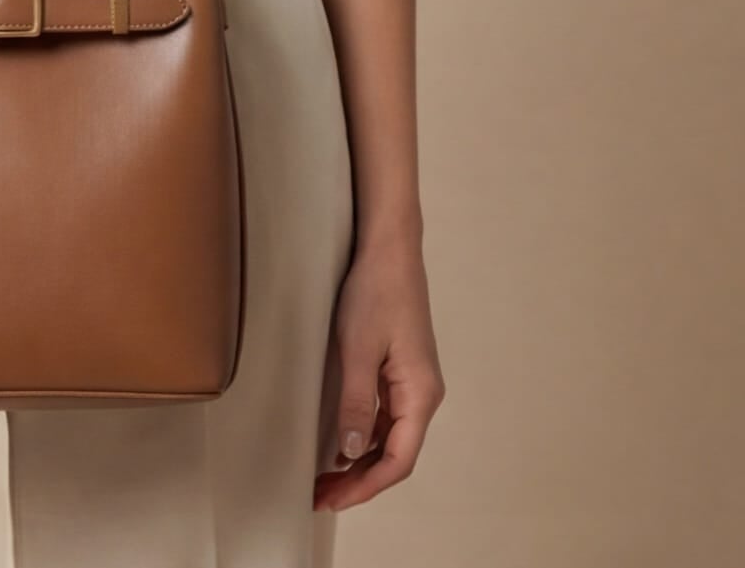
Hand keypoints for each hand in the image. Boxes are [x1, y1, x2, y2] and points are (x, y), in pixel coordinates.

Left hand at [313, 237, 444, 512]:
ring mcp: (414, 381)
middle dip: (360, 480)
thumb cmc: (376, 290)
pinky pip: (387, 416)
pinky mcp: (401, 368)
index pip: (398, 461)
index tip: (332, 498)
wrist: (389, 247)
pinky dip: (365, 436)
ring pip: (391, 437)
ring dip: (361, 461)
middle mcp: (423, 393)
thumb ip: (356, 403)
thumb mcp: (358, 348)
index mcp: (420, 394)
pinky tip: (341, 442)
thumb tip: (352, 452)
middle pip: (396, 454)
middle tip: (321, 494)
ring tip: (326, 476)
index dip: (365, 487)